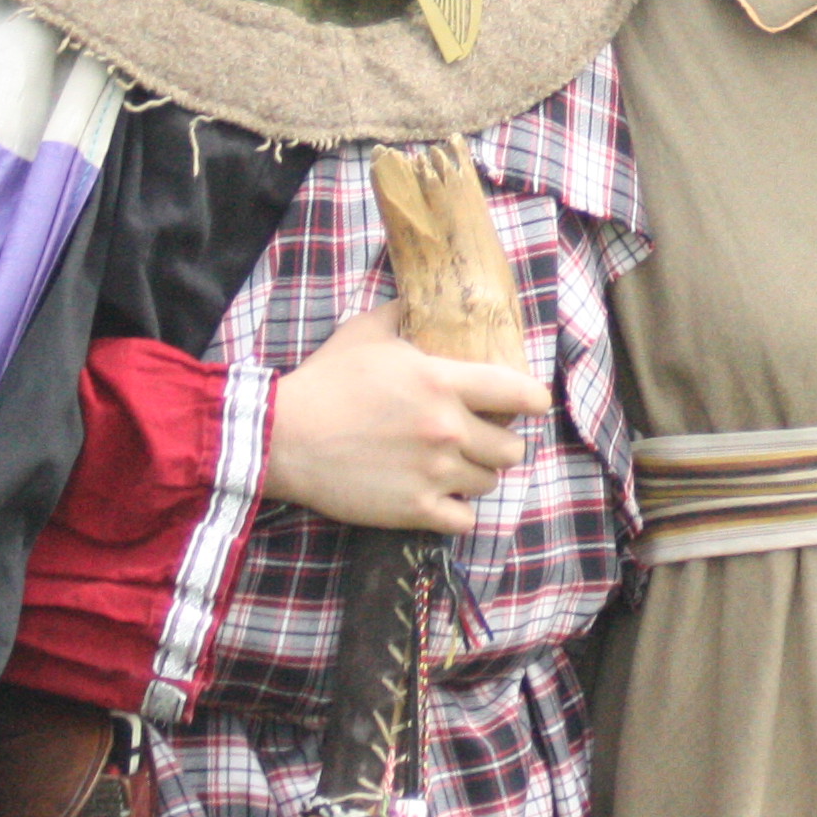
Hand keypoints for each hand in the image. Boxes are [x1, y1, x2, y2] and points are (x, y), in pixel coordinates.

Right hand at [259, 303, 546, 534]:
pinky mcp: (415, 509)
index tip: (528, 404)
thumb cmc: (325, 381)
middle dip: (501, 443)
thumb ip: (403, 313)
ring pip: (490, 483)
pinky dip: (458, 511)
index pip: (522, 394)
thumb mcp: (367, 331)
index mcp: (445, 383)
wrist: (283, 437)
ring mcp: (435, 473)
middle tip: (481, 439)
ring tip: (456, 467)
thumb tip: (420, 296)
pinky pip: (465, 520)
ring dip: (477, 475)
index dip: (533, 400)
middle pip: (513, 449)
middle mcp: (449, 430)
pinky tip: (442, 498)